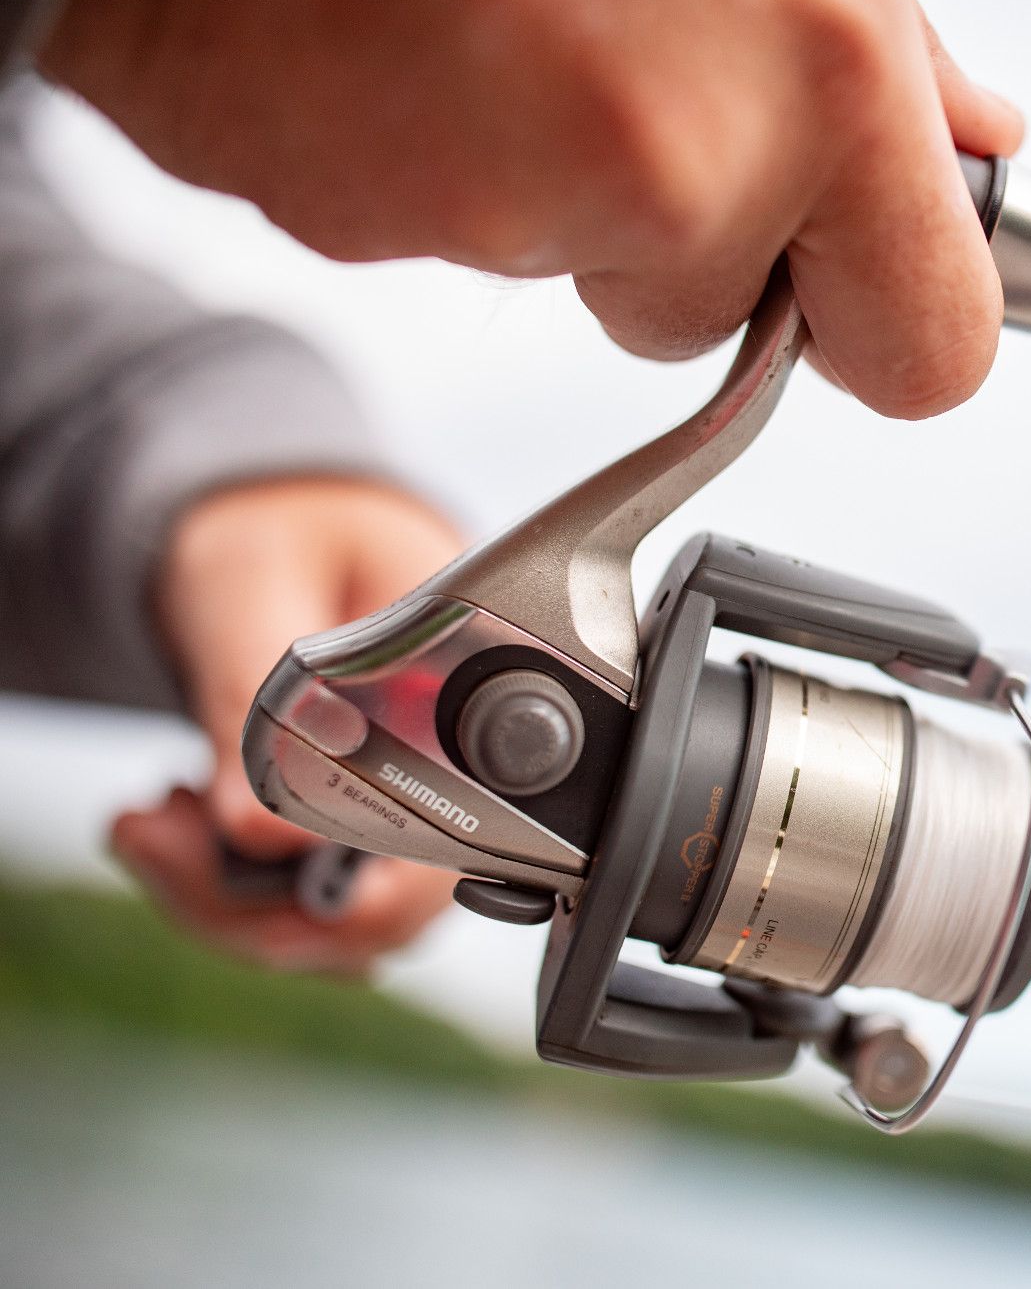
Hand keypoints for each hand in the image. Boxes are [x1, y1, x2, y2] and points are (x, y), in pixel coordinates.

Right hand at [41, 0, 1024, 418]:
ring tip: (501, 16)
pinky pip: (446, 241)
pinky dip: (432, 165)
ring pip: (580, 279)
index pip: (932, 351)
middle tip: (625, 86)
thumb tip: (971, 138)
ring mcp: (524, 206)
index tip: (849, 293)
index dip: (884, 327)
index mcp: (831, 68)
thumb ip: (886, 43)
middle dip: (690, 249)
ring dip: (552, 186)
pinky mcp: (380, 224)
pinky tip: (416, 39)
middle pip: (725, 328)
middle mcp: (694, 160)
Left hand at [112, 477, 466, 972]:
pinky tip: (176, 825)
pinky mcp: (352, 827)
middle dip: (260, 908)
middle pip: (387, 914)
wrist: (275, 519)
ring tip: (152, 825)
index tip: (248, 870)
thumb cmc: (281, 525)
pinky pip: (303, 904)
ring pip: (338, 925)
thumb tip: (258, 834)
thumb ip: (256, 706)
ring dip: (228, 904)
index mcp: (465, 693)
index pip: (449, 844)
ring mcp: (406, 805)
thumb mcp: (252, 585)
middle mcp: (452, 766)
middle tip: (159, 836)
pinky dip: (225, 890)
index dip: (358, 897)